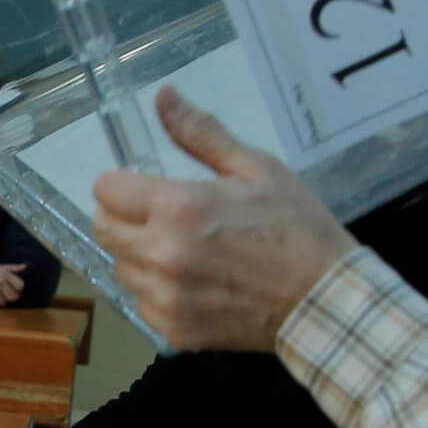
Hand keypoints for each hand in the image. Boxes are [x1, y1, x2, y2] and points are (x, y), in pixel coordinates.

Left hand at [92, 89, 356, 351]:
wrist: (325, 300)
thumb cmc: (297, 228)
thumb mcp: (256, 168)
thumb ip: (201, 134)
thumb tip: (164, 96)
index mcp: (178, 207)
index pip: (106, 190)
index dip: (122, 184)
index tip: (143, 188)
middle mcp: (162, 254)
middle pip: (103, 229)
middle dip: (123, 217)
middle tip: (159, 217)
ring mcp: (165, 297)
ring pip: (120, 268)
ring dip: (139, 255)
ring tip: (183, 251)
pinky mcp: (174, 330)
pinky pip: (141, 303)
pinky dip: (157, 292)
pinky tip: (192, 282)